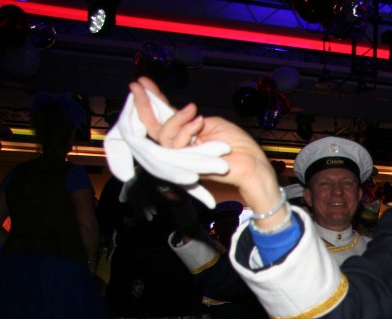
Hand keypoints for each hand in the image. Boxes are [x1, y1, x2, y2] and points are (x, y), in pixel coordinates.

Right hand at [121, 77, 279, 212]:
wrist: (251, 163)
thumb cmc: (238, 146)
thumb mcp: (211, 123)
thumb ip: (189, 119)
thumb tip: (173, 111)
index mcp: (187, 135)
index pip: (164, 117)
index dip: (153, 100)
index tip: (143, 82)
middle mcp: (180, 146)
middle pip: (153, 127)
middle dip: (144, 104)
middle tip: (140, 86)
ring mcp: (181, 156)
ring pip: (163, 136)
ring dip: (177, 119)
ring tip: (193, 110)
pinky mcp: (185, 164)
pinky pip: (174, 145)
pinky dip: (186, 130)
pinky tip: (198, 121)